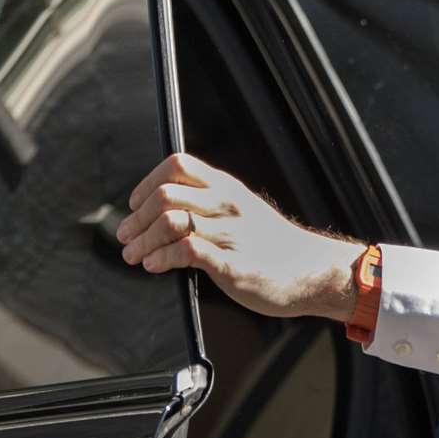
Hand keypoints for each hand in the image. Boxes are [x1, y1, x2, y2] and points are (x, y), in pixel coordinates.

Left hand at [117, 152, 364, 322]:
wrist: (312, 271)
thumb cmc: (271, 245)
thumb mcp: (242, 210)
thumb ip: (209, 205)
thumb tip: (163, 210)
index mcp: (228, 188)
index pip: (177, 166)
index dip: (147, 184)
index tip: (136, 206)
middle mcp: (227, 204)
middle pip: (165, 195)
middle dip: (136, 219)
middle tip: (126, 238)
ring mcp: (230, 233)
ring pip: (170, 221)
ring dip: (143, 241)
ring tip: (136, 256)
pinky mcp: (231, 264)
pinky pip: (186, 251)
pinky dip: (162, 258)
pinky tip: (157, 266)